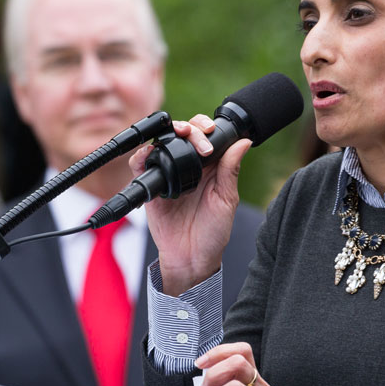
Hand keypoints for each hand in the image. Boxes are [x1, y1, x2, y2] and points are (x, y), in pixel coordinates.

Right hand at [130, 114, 251, 295]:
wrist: (192, 258)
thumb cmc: (212, 233)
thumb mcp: (226, 200)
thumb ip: (231, 171)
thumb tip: (244, 142)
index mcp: (209, 167)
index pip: (205, 136)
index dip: (205, 127)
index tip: (211, 130)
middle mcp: (188, 167)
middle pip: (182, 134)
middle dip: (189, 128)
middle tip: (198, 138)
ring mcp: (168, 175)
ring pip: (161, 144)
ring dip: (167, 134)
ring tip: (178, 136)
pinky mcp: (151, 187)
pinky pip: (140, 166)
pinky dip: (141, 156)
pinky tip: (151, 153)